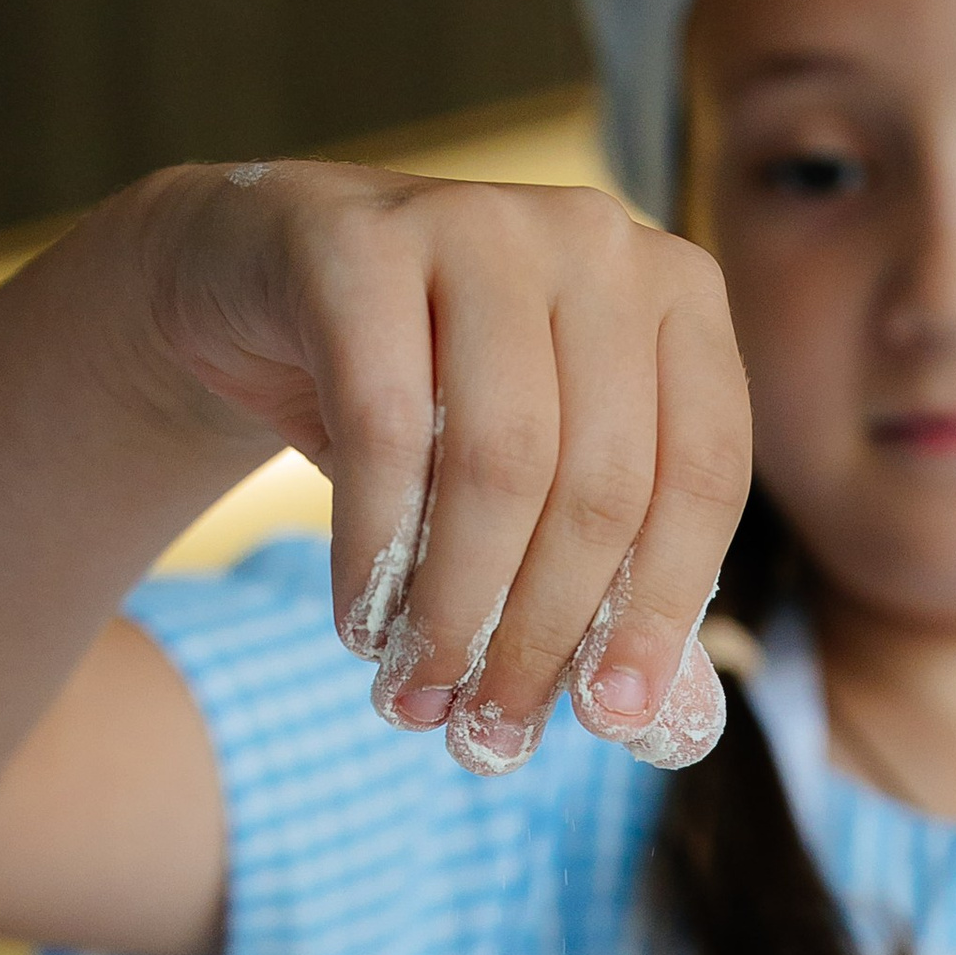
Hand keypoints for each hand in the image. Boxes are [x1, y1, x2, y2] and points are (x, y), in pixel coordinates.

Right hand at [137, 159, 749, 775]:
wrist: (252, 293)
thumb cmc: (423, 405)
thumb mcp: (533, 490)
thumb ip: (607, 585)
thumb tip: (663, 725)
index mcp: (675, 295)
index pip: (703, 473)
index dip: (662, 612)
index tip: (610, 721)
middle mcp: (595, 238)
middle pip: (600, 486)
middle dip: (542, 636)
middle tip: (491, 735)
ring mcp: (478, 219)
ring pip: (500, 466)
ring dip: (456, 609)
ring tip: (419, 693)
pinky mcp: (358, 239)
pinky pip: (384, 429)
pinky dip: (373, 552)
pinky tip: (360, 625)